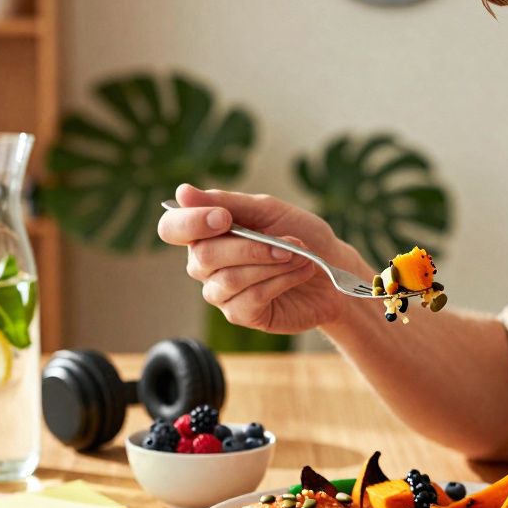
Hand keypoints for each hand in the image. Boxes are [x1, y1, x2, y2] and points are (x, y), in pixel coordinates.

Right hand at [158, 184, 367, 333]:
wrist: (334, 268)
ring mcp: (221, 292)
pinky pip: (250, 298)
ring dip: (271, 264)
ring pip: (229, 279)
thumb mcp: (267, 210)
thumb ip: (226, 202)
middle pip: (203, 256)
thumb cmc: (300, 235)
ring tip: (301, 256)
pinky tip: (300, 272)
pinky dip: (280, 281)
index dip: (190, 223)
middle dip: (250, 247)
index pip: (172, 228)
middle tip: (288, 242)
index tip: (224, 218)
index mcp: (206, 233)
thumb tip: (181, 192)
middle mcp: (205, 265)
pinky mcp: (242, 314)